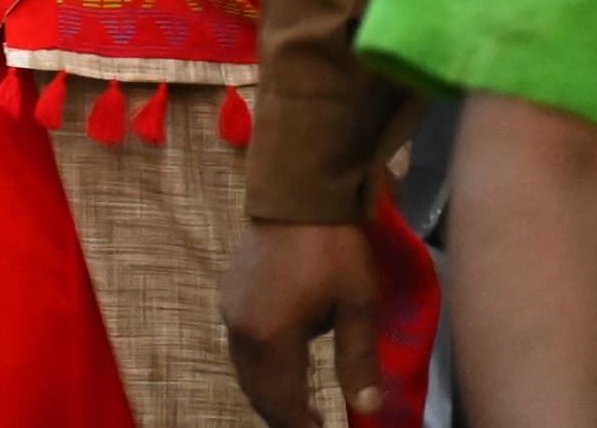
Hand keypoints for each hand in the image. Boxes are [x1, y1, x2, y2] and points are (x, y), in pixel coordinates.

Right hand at [221, 218, 393, 424]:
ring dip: (269, 392)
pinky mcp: (231, 293)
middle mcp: (241, 329)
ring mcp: (231, 309)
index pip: (281, 401)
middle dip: (281, 415)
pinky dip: (260, 368)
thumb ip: (357, 361)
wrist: (298, 191)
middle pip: (256, 390)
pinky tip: (282, 365)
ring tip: (299, 405)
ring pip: (245, 369)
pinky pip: (240, 347)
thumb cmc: (333, 249)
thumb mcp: (357, 306)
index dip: (299, 425)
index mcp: (271, 338)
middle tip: (310, 426)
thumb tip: (365, 408)